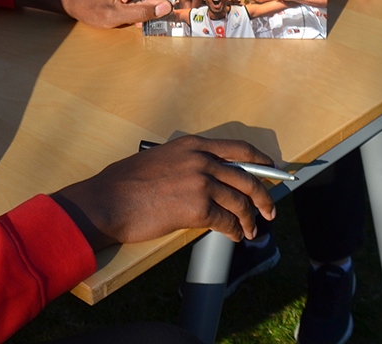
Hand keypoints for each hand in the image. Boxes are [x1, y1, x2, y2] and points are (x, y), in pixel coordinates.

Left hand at [13, 0, 171, 28]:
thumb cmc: (89, 6)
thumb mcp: (116, 15)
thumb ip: (143, 11)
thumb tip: (167, 7)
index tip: (180, 13)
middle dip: (161, 5)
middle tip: (158, 21)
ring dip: (150, 6)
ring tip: (141, 18)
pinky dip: (142, 3)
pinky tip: (134, 15)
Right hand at [51, 135, 277, 249]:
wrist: (109, 201)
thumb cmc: (125, 183)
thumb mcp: (161, 159)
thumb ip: (187, 163)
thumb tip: (207, 179)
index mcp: (193, 145)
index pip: (239, 149)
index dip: (260, 161)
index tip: (272, 169)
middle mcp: (201, 160)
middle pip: (246, 177)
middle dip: (263, 196)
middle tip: (269, 210)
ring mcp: (201, 183)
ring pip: (239, 202)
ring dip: (248, 219)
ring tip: (250, 230)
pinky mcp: (197, 209)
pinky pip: (226, 221)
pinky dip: (233, 231)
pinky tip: (233, 236)